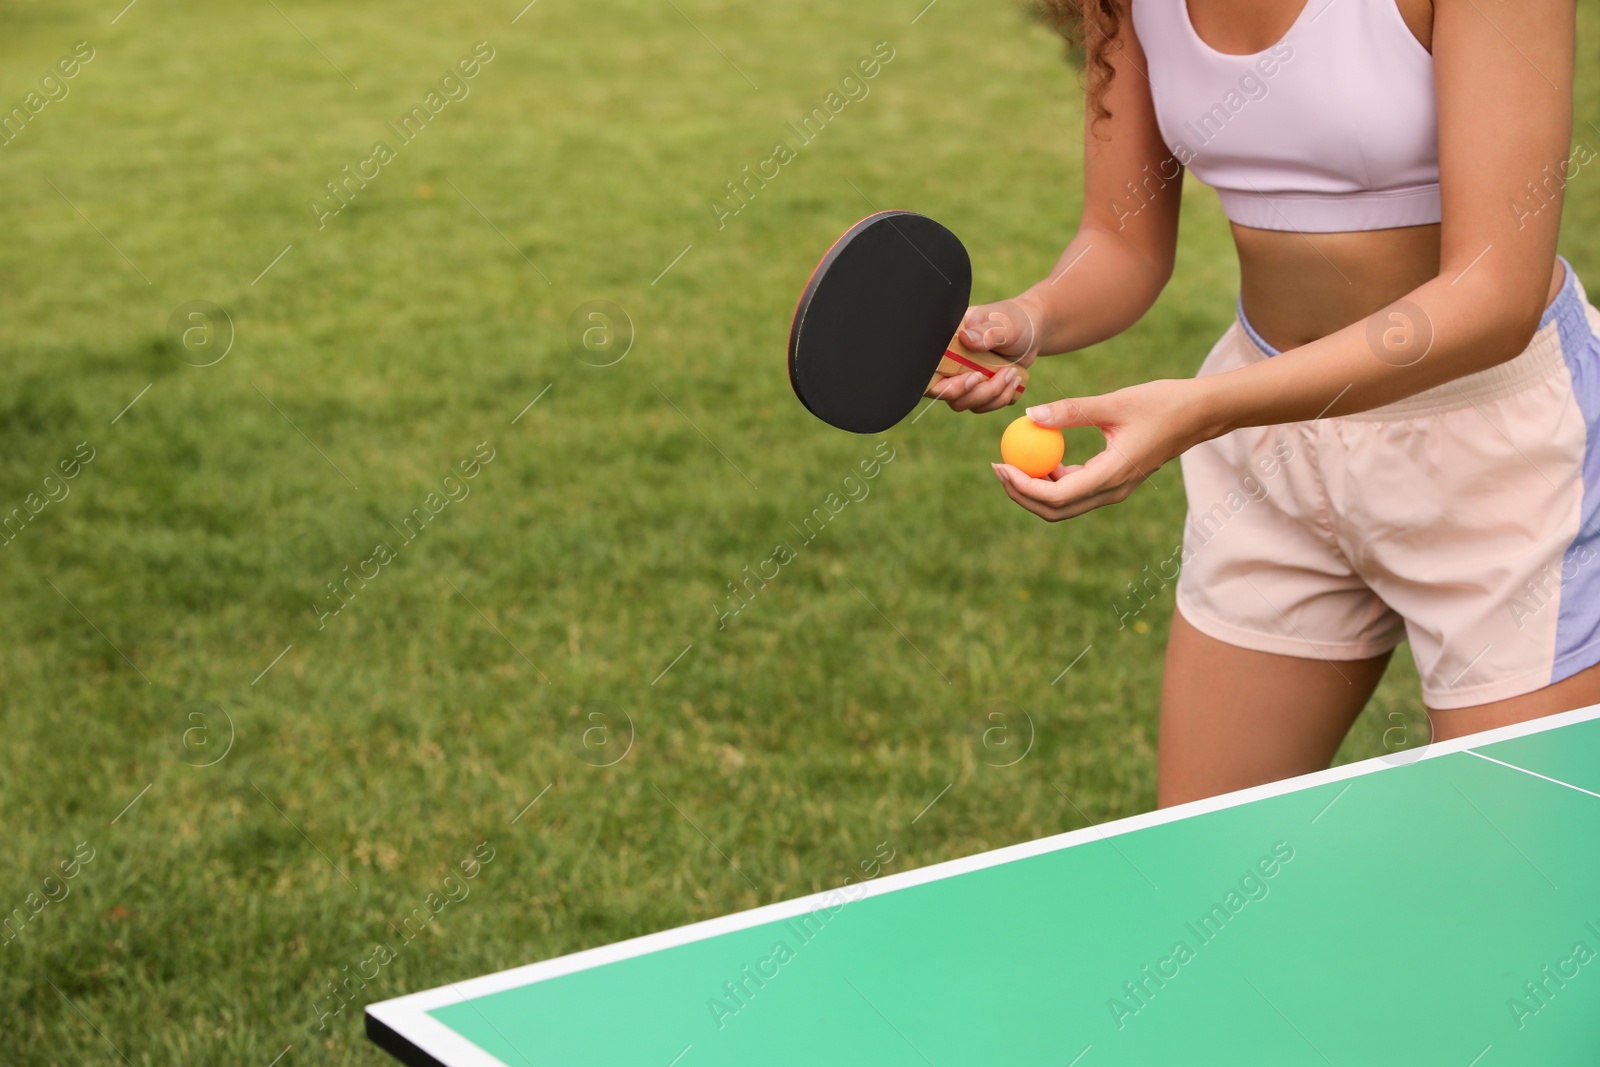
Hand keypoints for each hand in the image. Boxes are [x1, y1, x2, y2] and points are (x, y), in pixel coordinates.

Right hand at [924, 297, 1042, 413]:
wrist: (1031, 332)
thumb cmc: (1013, 320)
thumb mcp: (1002, 323)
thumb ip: (985, 332)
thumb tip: (966, 339)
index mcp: (947, 343)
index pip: (929, 370)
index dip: (946, 382)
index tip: (975, 376)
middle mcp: (950, 363)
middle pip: (946, 393)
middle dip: (976, 392)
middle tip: (1003, 374)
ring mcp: (963, 379)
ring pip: (965, 403)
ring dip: (992, 395)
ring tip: (1012, 374)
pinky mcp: (978, 390)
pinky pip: (983, 407)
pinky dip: (1001, 399)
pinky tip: (1015, 380)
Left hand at [991, 378, 1214, 520]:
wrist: (1201, 413)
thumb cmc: (1163, 403)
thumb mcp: (1115, 402)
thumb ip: (1072, 411)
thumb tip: (1031, 415)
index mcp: (1112, 476)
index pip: (1055, 496)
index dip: (1022, 485)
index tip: (1000, 464)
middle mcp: (1112, 491)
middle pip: (1054, 510)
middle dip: (1021, 494)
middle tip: (998, 467)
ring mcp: (1115, 489)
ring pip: (1065, 504)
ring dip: (1035, 488)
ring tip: (1014, 459)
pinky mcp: (1116, 481)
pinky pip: (1077, 490)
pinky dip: (1054, 479)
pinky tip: (1044, 455)